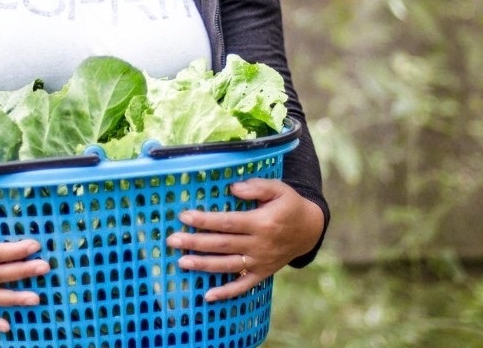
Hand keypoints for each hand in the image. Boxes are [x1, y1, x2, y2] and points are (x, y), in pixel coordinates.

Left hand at [165, 179, 324, 302]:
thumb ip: (257, 187)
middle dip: (195, 242)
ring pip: (228, 265)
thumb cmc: (290, 205)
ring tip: (182, 262)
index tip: (185, 217)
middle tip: (172, 240)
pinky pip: (243, 286)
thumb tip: (232, 188)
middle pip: (222, 245)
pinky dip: (226, 293)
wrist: (310, 230)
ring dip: (203, 265)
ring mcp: (260, 262)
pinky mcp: (262, 273)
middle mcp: (259, 244)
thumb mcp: (279, 189)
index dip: (205, 220)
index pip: (228, 222)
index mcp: (262, 222)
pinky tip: (208, 296)